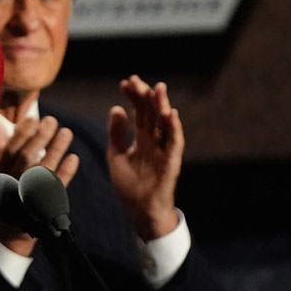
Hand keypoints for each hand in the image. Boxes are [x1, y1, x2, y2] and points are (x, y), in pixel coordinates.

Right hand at [0, 114, 79, 256]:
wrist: (10, 229)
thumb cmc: (8, 189)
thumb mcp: (1, 169)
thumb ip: (1, 144)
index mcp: (2, 172)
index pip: (10, 150)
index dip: (21, 135)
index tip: (33, 118)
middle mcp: (14, 183)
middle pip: (27, 159)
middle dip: (39, 139)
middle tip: (52, 120)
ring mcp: (30, 195)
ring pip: (43, 171)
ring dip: (55, 151)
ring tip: (67, 132)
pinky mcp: (45, 205)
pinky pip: (56, 189)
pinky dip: (65, 173)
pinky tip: (74, 158)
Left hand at [107, 75, 183, 240]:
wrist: (139, 210)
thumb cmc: (130, 185)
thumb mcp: (116, 155)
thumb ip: (116, 134)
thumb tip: (116, 108)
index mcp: (142, 138)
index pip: (139, 112)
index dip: (133, 97)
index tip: (124, 83)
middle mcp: (155, 141)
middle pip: (152, 113)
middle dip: (145, 96)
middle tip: (136, 80)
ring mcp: (164, 150)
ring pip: (165, 124)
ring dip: (162, 106)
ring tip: (158, 88)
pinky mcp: (172, 162)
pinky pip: (174, 143)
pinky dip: (174, 129)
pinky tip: (170, 114)